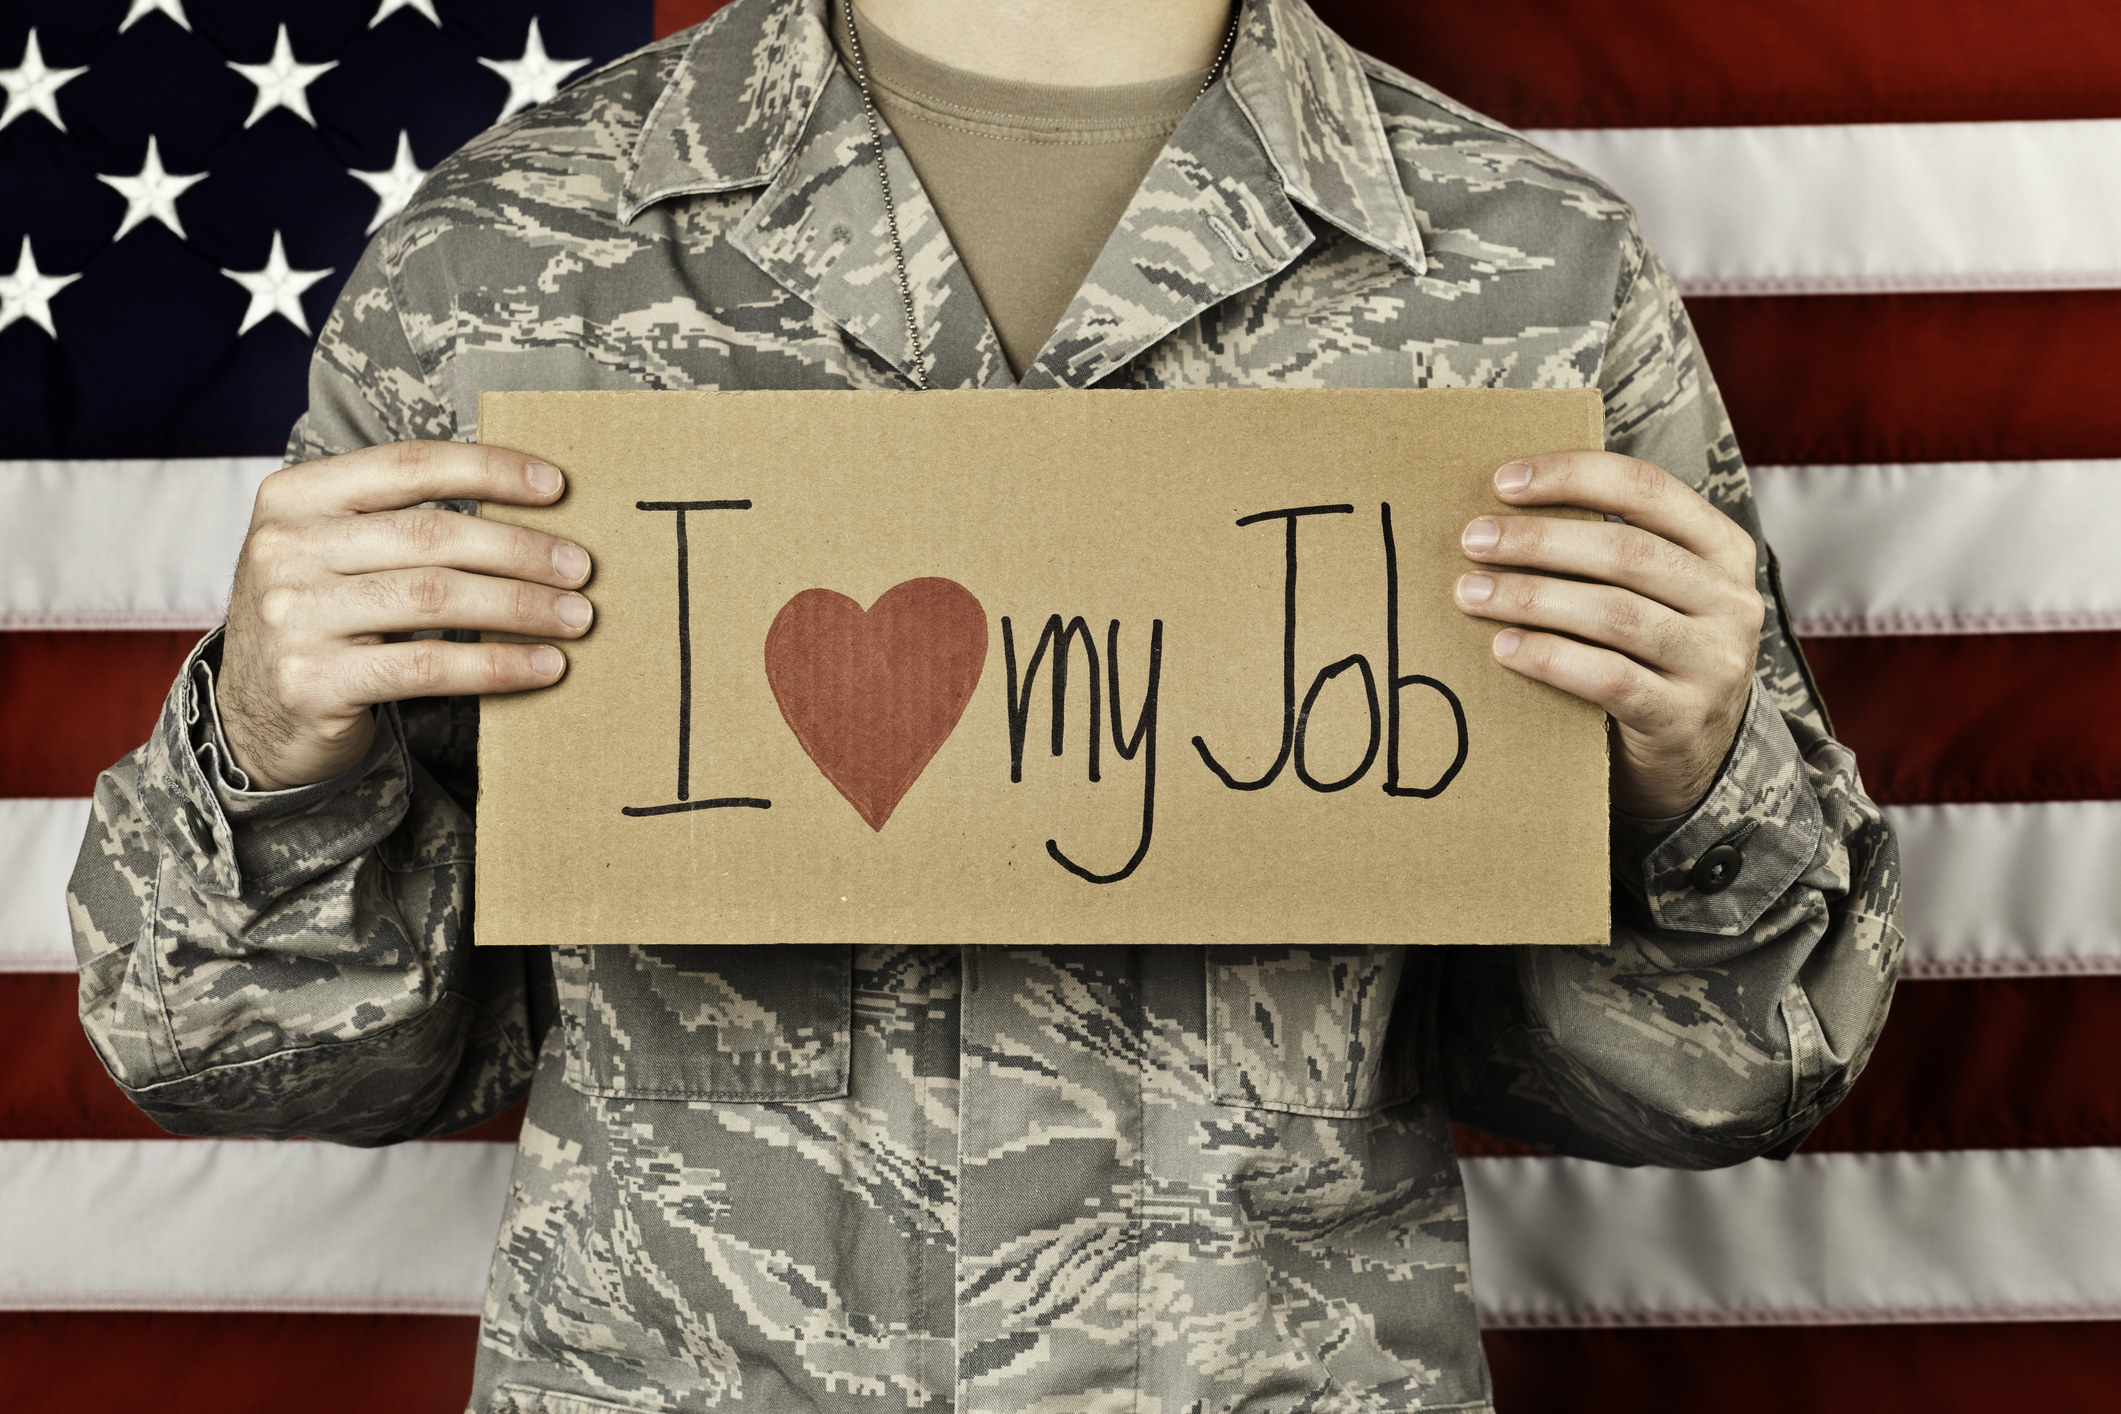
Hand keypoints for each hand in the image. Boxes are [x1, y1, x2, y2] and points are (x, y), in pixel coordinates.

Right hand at [218, 442, 593, 790]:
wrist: (252, 718)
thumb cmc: (319, 620)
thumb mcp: (331, 553)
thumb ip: (396, 522)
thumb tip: (529, 510)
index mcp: (293, 497)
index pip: (409, 465)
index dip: (490, 470)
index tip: (556, 486)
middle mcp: (285, 549)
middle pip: (433, 535)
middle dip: (522, 550)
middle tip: (581, 568)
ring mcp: (294, 615)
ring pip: (437, 597)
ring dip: (521, 606)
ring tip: (575, 617)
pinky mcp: (315, 681)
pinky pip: (430, 664)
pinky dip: (498, 664)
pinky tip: (544, 665)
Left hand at [1452, 452, 1763, 818]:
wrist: (1694, 754)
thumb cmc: (1652, 652)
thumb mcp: (1657, 591)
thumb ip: (1610, 550)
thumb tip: (1505, 510)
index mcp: (1722, 548)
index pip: (1646, 488)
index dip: (1572, 476)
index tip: (1502, 482)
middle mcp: (1730, 600)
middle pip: (1626, 552)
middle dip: (1539, 540)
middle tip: (1473, 541)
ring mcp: (1714, 662)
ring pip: (1615, 614)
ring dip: (1532, 597)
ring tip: (1472, 594)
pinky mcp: (1683, 717)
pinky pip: (1609, 678)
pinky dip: (1549, 657)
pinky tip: (1503, 647)